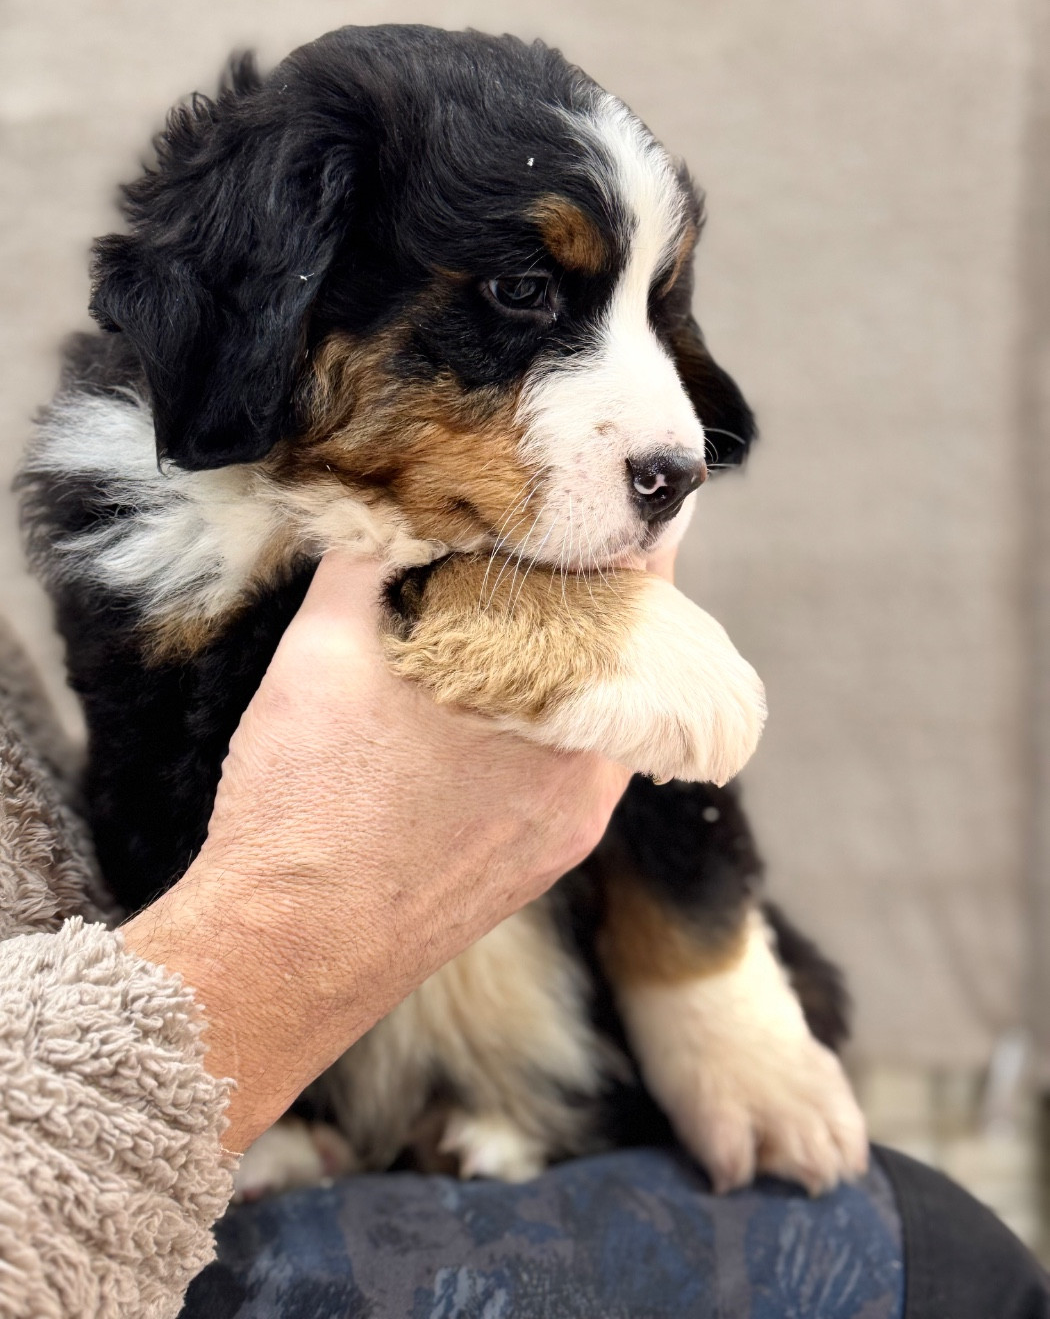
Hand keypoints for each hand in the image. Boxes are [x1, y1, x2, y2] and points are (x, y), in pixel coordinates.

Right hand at [123, 544, 672, 1151]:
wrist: (288, 953)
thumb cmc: (302, 802)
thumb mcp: (320, 648)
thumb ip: (372, 561)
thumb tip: (395, 513)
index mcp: (555, 695)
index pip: (637, 590)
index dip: (626, 535)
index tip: (613, 499)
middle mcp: (590, 764)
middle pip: (630, 652)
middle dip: (597, 595)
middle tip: (557, 550)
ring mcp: (575, 823)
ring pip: (607, 712)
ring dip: (579, 662)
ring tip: (520, 622)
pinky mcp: (549, 862)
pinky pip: (580, 768)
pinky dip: (557, 723)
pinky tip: (495, 709)